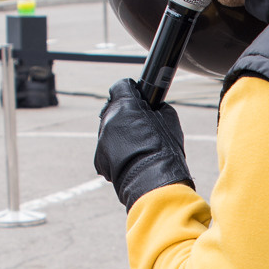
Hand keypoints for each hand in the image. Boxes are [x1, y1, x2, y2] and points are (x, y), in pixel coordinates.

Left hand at [95, 79, 192, 207]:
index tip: (139, 98)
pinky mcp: (98, 158)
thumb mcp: (170, 120)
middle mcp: (109, 119)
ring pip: (110, 129)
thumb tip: (154, 105)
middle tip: (140, 124)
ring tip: (137, 146)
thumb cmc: (165, 150)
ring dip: (120, 132)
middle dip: (125, 112)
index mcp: (125, 105)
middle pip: (113, 107)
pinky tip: (131, 159)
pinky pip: (106, 149)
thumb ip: (158, 107)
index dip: (132, 91)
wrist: (153, 182)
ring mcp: (101, 139)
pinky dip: (115, 152)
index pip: (121, 86)